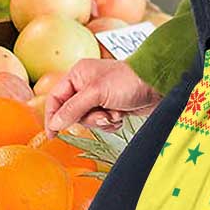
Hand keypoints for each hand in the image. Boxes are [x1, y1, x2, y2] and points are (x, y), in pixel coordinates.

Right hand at [44, 59, 162, 137]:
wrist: (157, 85)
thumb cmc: (128, 81)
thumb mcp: (96, 93)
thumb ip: (73, 108)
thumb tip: (55, 123)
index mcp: (78, 75)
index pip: (56, 98)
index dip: (52, 116)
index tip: (52, 134)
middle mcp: (86, 85)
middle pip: (72, 113)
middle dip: (89, 118)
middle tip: (103, 115)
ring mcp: (99, 97)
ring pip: (88, 120)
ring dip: (102, 121)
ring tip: (115, 113)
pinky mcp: (111, 107)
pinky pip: (102, 123)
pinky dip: (111, 123)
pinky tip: (121, 116)